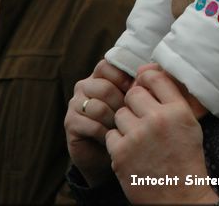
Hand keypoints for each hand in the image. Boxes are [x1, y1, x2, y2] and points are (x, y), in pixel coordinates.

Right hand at [64, 59, 132, 187]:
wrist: (107, 154)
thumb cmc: (125, 123)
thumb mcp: (132, 101)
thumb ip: (136, 86)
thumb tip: (147, 77)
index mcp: (99, 75)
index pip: (107, 65)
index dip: (123, 78)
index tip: (136, 90)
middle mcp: (84, 86)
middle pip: (105, 88)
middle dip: (122, 104)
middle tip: (132, 115)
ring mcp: (75, 104)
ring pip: (99, 107)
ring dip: (115, 121)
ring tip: (123, 128)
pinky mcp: (70, 123)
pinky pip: (92, 125)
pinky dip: (107, 134)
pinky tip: (113, 138)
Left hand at [106, 67, 217, 204]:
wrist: (180, 197)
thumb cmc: (185, 157)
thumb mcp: (189, 123)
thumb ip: (170, 97)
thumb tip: (145, 70)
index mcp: (177, 110)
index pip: (154, 77)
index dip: (145, 79)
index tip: (144, 87)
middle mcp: (157, 120)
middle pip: (133, 94)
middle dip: (135, 104)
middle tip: (142, 119)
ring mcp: (137, 137)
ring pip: (120, 114)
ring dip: (126, 124)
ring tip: (138, 138)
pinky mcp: (120, 154)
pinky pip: (110, 134)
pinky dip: (118, 142)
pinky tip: (131, 151)